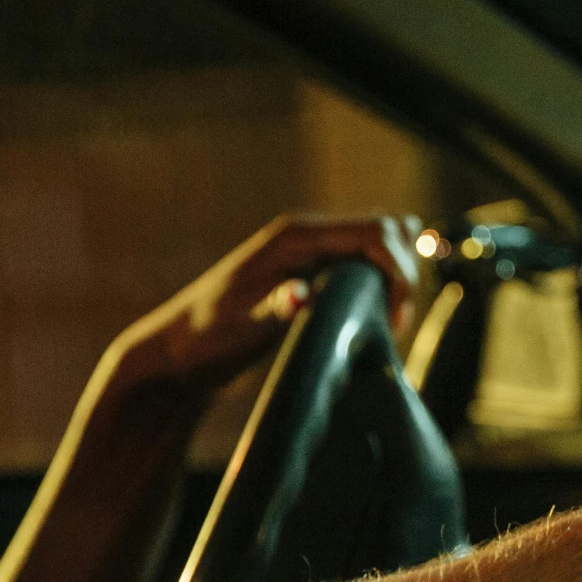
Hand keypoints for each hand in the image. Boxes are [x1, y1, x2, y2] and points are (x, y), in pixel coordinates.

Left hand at [109, 214, 424, 400]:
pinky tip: (374, 318)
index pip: (375, 234)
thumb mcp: (238, 332)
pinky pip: (367, 259)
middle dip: (405, 272)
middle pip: (388, 229)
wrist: (176, 352)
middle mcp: (307, 234)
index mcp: (294, 238)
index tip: (396, 320)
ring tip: (389, 321)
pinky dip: (384, 281)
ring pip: (382, 241)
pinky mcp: (314, 268)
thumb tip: (302, 294)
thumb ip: (273, 311)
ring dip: (398, 274)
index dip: (399, 271)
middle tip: (395, 323)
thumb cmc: (203, 343)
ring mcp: (311, 249)